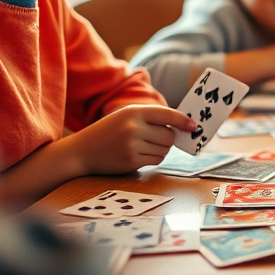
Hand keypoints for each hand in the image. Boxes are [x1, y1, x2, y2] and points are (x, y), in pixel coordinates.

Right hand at [66, 104, 195, 174]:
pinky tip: (140, 155)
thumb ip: (150, 118)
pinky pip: (156, 160)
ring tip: (143, 146)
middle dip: (168, 139)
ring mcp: (132, 146)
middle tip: (156, 139)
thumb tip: (182, 127)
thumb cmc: (108, 132)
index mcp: (134, 112)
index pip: (166, 115)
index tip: (194, 126)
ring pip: (165, 150)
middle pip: (169, 136)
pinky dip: (153, 158)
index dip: (183, 121)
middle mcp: (134, 127)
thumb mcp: (125, 116)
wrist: (81, 151)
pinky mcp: (131, 161)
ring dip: (160, 150)